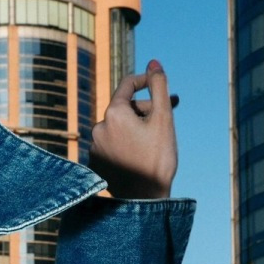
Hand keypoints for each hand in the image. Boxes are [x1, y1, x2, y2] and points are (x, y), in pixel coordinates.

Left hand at [88, 60, 177, 199]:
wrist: (144, 200)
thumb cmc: (157, 159)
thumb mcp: (163, 118)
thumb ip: (159, 86)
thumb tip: (153, 63)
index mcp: (113, 113)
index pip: (128, 84)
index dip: (147, 81)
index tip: (161, 86)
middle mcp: (98, 128)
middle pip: (124, 108)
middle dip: (145, 108)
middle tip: (168, 115)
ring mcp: (95, 147)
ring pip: (119, 127)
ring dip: (137, 127)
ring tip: (154, 139)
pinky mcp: (96, 163)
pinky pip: (113, 144)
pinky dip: (126, 143)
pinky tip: (140, 153)